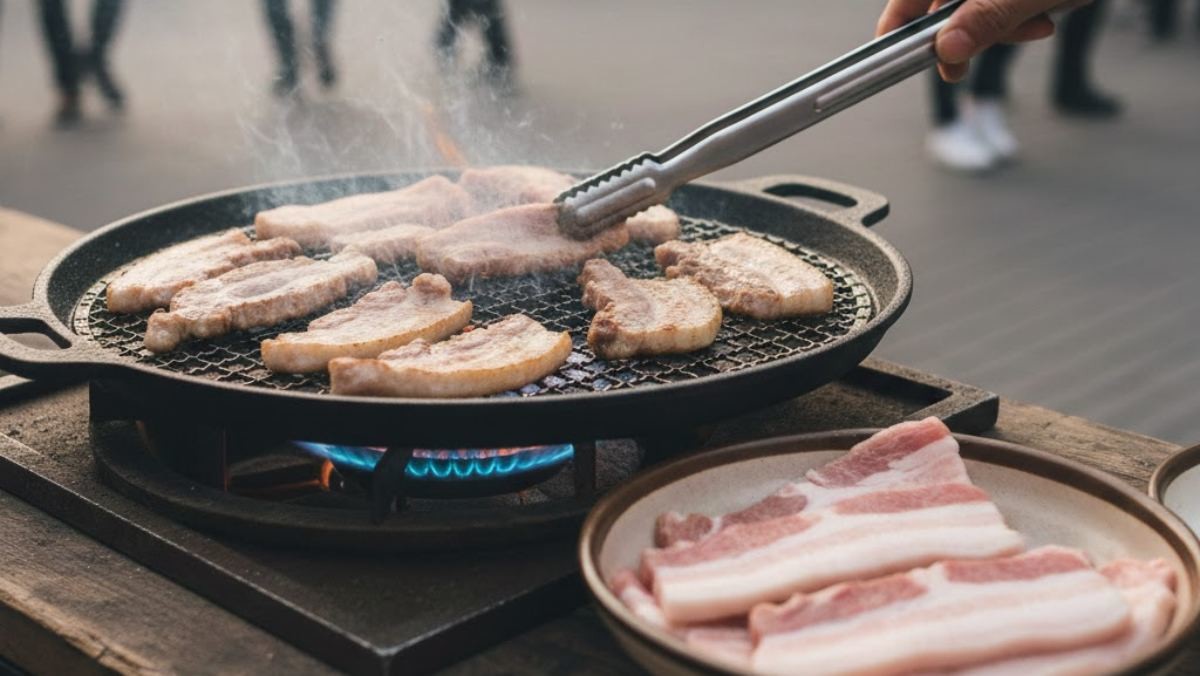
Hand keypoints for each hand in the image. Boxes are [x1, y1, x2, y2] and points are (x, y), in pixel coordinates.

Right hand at [877, 0, 1091, 80]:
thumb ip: (988, 18)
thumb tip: (946, 50)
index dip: (898, 24)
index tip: (898, 54)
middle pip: (943, 4)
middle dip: (963, 33)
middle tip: (964, 66)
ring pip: (974, 8)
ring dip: (999, 28)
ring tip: (1037, 28)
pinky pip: (999, 4)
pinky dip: (1017, 17)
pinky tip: (1042, 18)